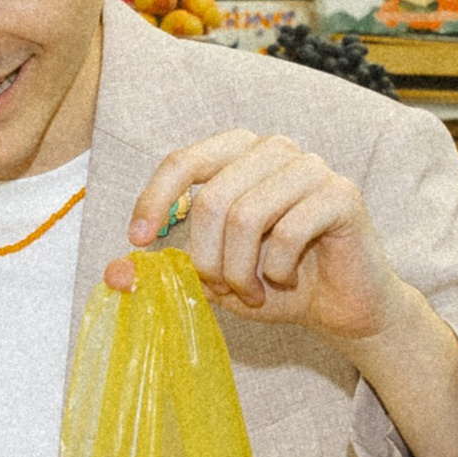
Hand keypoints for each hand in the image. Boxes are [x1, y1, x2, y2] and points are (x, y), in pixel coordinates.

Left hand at [109, 127, 457, 456]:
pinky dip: (277, 270)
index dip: (155, 201)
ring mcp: (311, 167)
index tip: (139, 242)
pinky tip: (286, 280)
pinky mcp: (342, 194)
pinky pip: (289, 232)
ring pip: (248, 216)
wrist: (342, 307)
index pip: (183, 161)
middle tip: (220, 288)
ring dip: (242, 270)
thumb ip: (169, 269)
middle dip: (208, 257)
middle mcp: (273, 149)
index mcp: (237, 154)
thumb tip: (115, 273)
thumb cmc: (274, 284)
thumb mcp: (212, 278)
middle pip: (213, 199)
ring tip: (253, 291)